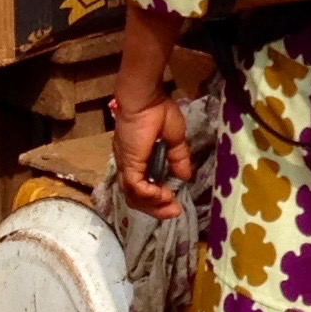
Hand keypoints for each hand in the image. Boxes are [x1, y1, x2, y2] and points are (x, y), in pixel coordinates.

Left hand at [114, 93, 193, 219]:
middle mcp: (128, 166)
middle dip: (156, 209)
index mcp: (137, 160)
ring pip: (134, 197)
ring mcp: (126, 166)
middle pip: (136, 198)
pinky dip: (150, 195)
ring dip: (153, 205)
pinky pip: (136, 188)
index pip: (142, 189)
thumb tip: (184, 176)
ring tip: (170, 205)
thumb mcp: (174, 139)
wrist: (146, 99)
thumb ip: (177, 158)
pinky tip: (164, 194)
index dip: (157, 200)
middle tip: (174, 212)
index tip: (175, 204)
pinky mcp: (129, 164)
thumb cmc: (158, 112)